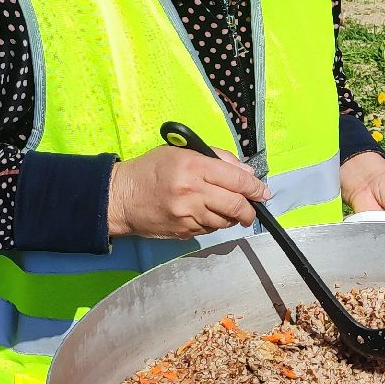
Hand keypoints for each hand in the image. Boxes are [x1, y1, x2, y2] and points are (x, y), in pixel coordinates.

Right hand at [108, 144, 269, 239]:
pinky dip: (215, 223)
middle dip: (250, 209)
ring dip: (233, 217)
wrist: (120, 197)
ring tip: (229, 210)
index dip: (255, 187)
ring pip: (225, 220)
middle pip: (236, 205)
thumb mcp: (182, 152)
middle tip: (253, 209)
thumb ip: (217, 158)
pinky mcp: (183, 231)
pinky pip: (209, 229)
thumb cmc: (152, 169)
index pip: (236, 179)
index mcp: (193, 166)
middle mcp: (192, 191)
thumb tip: (247, 174)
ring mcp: (187, 214)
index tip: (264, 192)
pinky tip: (208, 214)